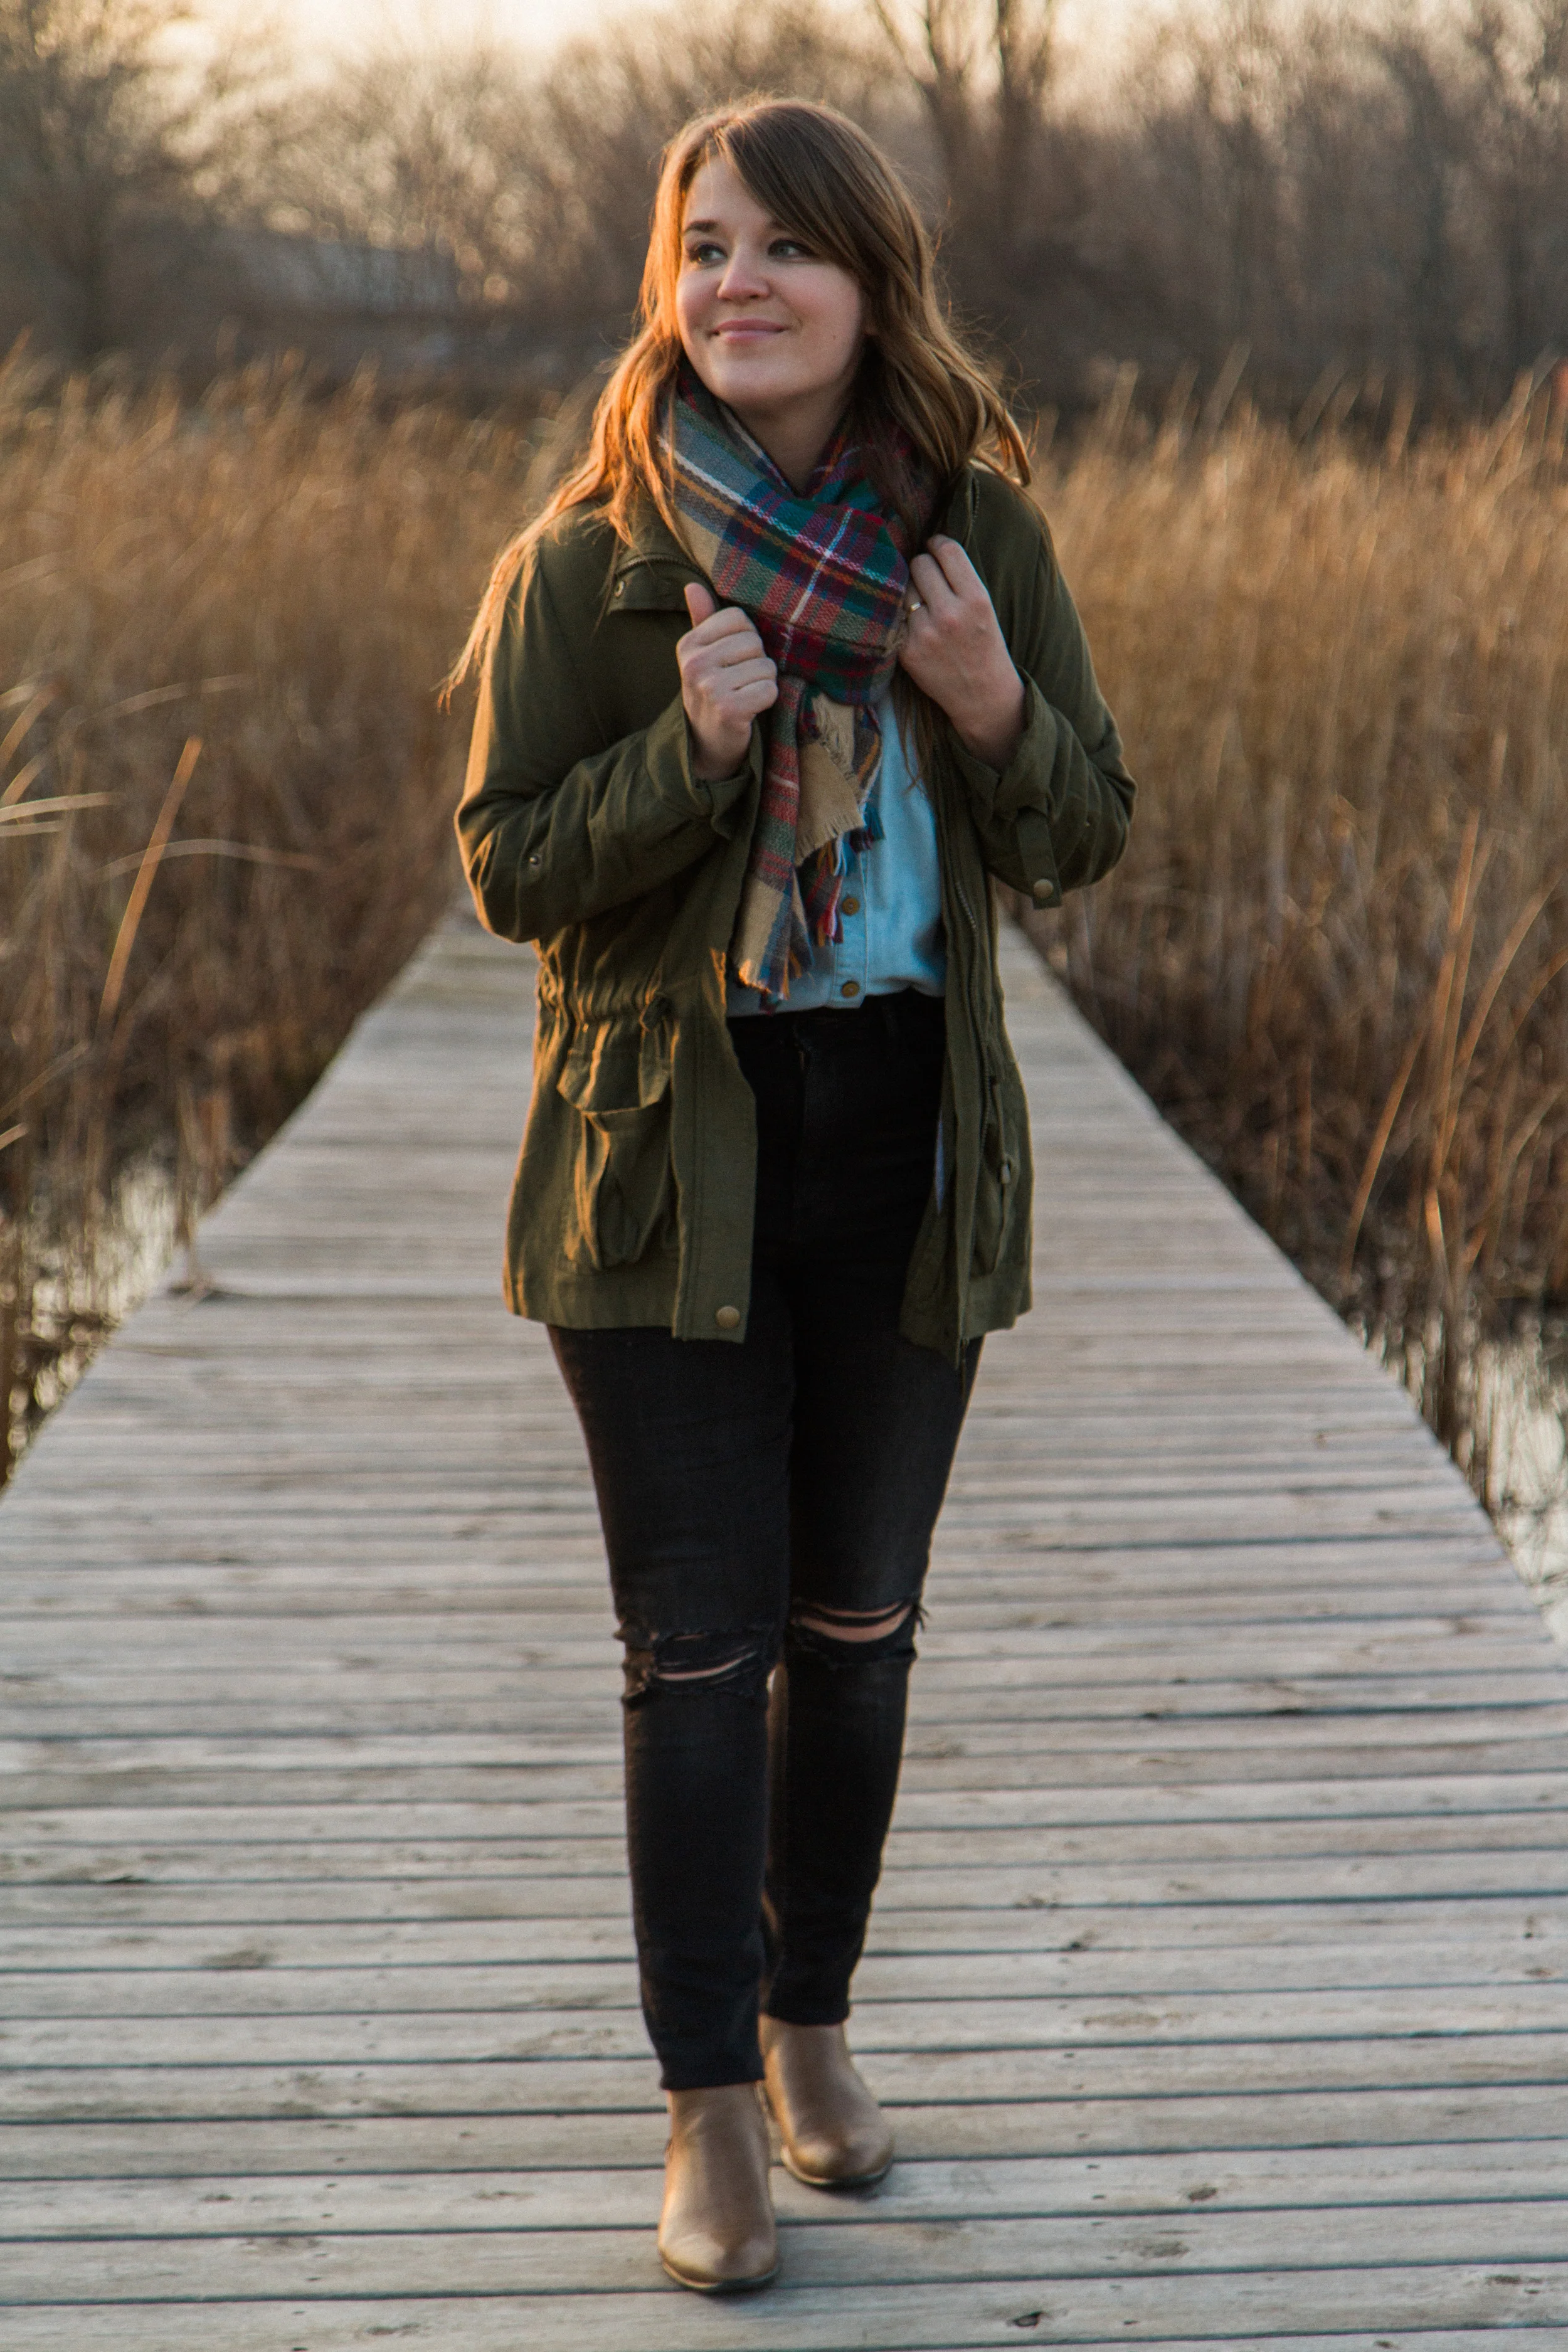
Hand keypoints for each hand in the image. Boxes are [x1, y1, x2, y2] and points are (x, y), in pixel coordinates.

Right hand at [678, 583, 777, 780]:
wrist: (706, 745)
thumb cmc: (711, 692)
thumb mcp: (702, 655)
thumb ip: (702, 619)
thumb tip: (692, 585)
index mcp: (688, 645)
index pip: (739, 619)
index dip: (747, 638)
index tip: (734, 660)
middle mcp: (695, 664)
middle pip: (754, 642)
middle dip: (757, 662)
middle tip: (740, 683)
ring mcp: (709, 687)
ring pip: (765, 667)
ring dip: (763, 683)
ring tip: (745, 696)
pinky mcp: (728, 709)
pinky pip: (769, 690)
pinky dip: (767, 701)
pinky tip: (751, 710)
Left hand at [898, 536, 1024, 770]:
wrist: (983, 697)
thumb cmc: (984, 647)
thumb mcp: (986, 609)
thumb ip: (960, 580)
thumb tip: (927, 546)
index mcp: (976, 599)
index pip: (946, 550)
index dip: (937, 544)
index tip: (934, 548)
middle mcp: (950, 614)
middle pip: (919, 564)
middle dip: (922, 567)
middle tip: (928, 581)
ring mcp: (926, 633)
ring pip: (903, 588)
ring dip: (909, 591)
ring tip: (922, 605)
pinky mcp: (907, 651)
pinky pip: (894, 615)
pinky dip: (901, 615)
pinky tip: (913, 622)